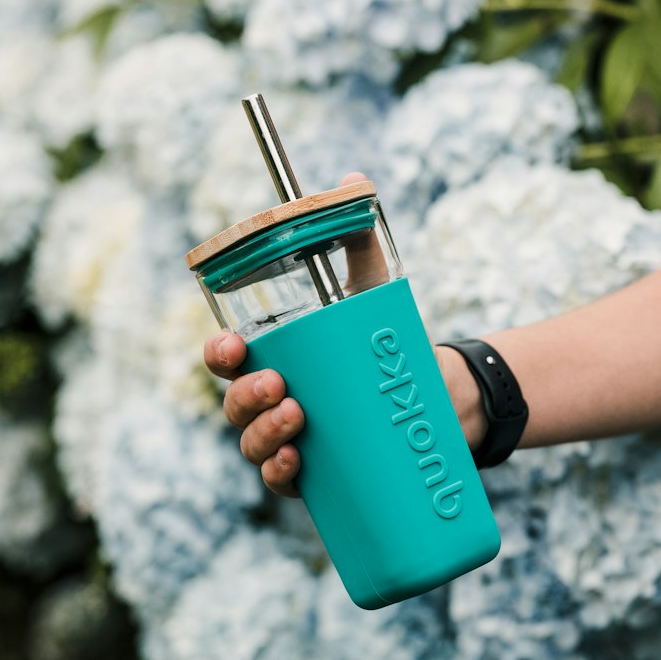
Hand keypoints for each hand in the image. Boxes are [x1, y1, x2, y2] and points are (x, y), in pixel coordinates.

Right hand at [202, 171, 488, 494]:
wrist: (441, 397)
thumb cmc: (386, 343)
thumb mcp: (374, 290)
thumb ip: (359, 239)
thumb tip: (353, 178)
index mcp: (276, 359)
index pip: (229, 360)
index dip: (219, 355)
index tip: (232, 346)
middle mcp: (277, 402)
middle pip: (235, 405)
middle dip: (246, 397)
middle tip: (281, 385)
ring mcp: (296, 439)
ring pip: (254, 445)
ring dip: (263, 434)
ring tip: (296, 419)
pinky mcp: (323, 473)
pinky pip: (284, 481)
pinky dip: (282, 474)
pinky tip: (295, 463)